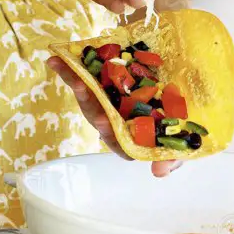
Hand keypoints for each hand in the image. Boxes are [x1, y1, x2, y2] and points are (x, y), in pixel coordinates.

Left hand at [47, 58, 181, 177]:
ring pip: (89, 97)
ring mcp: (106, 101)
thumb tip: (159, 172)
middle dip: (94, 111)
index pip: (119, 142)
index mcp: (131, 135)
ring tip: (74, 79)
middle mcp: (116, 120)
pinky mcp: (101, 83)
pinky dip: (68, 69)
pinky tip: (54, 60)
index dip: (111, 136)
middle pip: (101, 118)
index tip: (106, 127)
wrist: (176, 86)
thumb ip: (171, 158)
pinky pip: (82, 77)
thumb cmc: (175, 120)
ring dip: (79, 88)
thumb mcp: (179, 141)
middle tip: (91, 104)